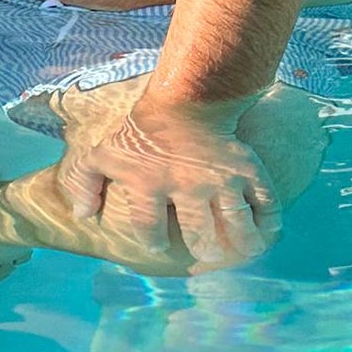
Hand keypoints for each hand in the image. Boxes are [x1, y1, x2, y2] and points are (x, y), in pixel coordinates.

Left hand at [55, 101, 280, 269]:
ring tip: (242, 250)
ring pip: (237, 226)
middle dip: (203, 249)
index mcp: (149, 183)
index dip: (153, 241)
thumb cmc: (141, 132)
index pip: (149, 229)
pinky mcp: (248, 171)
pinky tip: (264, 230)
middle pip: (199, 235)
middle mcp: (187, 185)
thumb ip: (84, 182)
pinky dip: (269, 222)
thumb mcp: (103, 152)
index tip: (158, 246)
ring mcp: (221, 179)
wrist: (186, 99)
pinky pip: (266, 205)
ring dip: (241, 243)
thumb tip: (82, 216)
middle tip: (207, 252)